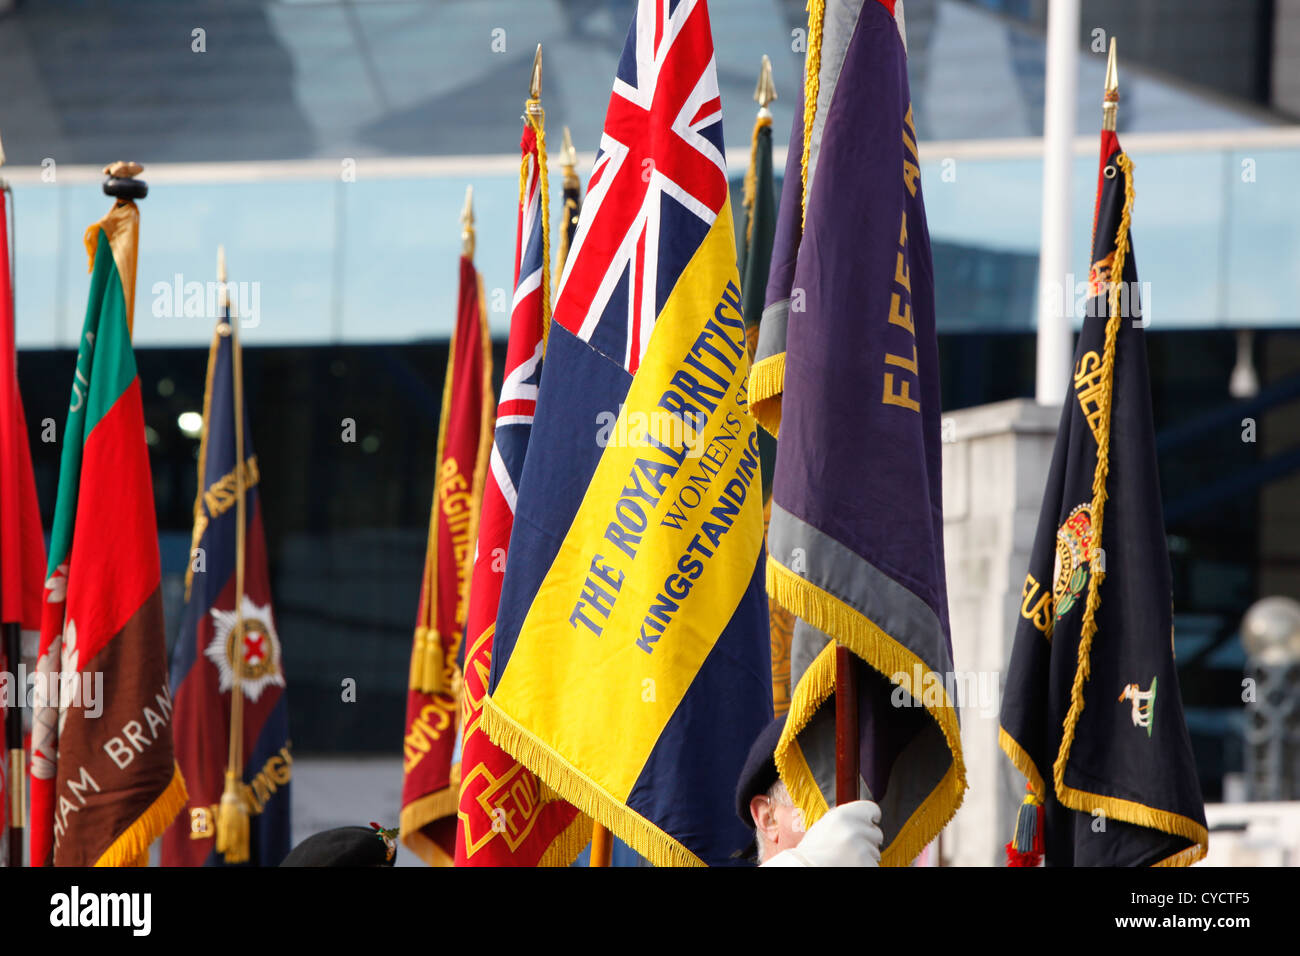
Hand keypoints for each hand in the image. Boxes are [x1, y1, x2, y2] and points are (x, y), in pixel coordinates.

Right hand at [761, 800, 882, 866]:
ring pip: (875, 851)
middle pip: (876, 832)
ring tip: (846, 857)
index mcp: (843, 815)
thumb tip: (861, 816)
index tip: (872, 821)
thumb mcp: (824, 824)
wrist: (805, 868)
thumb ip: (844, 818)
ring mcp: (862, 849)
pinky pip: (874, 864)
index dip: (871, 817)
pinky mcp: (867, 865)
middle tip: (850, 846)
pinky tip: (850, 864)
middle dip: (867, 839)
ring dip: (866, 854)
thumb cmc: (812, 851)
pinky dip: (865, 865)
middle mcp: (855, 830)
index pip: (872, 809)